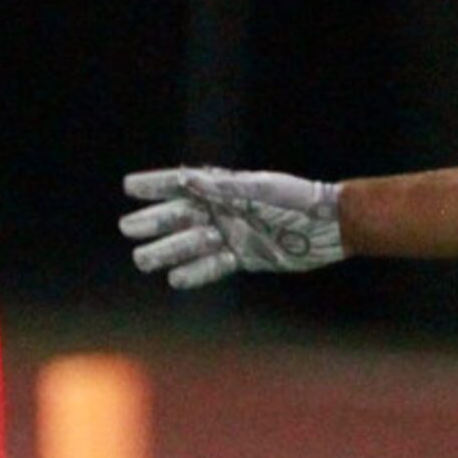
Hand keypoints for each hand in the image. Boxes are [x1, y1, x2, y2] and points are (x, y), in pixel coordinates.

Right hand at [119, 167, 343, 287]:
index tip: (129, 187)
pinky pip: (213, 266)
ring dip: (167, 251)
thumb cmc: (297, 200)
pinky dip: (195, 272)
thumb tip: (187, 179)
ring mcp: (232, 234)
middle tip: (128, 228)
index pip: (182, 185)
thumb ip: (224, 187)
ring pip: (191, 244)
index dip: (155, 185)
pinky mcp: (244, 257)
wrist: (329, 226)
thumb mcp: (261, 189)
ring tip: (142, 260)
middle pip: (180, 217)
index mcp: (225, 188)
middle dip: (154, 222)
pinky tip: (175, 279)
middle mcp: (224, 210)